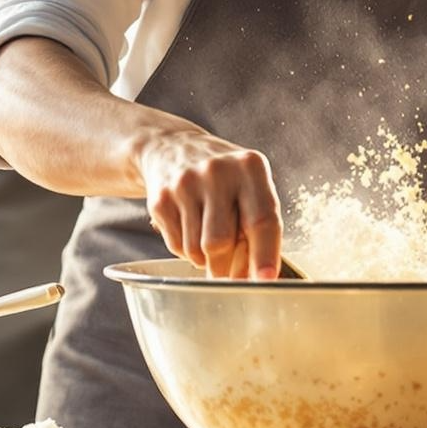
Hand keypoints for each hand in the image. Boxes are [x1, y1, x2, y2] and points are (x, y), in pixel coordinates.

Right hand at [134, 128, 282, 279]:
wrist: (171, 148)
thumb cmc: (224, 178)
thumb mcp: (250, 186)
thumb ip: (258, 225)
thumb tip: (255, 276)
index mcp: (250, 167)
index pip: (262, 218)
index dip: (265, 253)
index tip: (266, 279)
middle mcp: (217, 172)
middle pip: (221, 242)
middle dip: (226, 269)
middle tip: (230, 275)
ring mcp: (185, 184)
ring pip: (197, 250)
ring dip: (206, 259)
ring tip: (208, 237)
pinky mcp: (160, 199)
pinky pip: (177, 247)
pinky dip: (188, 251)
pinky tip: (191, 230)